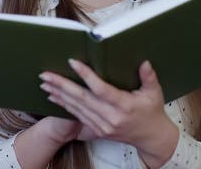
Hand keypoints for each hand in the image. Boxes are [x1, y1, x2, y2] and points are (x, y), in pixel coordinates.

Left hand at [39, 59, 178, 166]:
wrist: (151, 139)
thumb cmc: (152, 112)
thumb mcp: (155, 93)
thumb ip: (149, 77)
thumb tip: (143, 62)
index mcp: (125, 105)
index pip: (101, 89)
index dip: (86, 75)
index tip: (72, 62)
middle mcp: (111, 117)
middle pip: (82, 98)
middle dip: (62, 85)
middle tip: (46, 74)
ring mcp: (103, 125)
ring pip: (77, 107)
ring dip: (59, 94)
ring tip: (45, 83)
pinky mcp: (98, 130)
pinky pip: (78, 116)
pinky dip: (64, 106)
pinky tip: (53, 97)